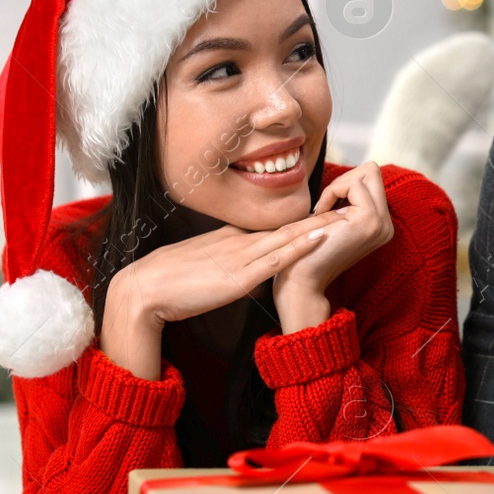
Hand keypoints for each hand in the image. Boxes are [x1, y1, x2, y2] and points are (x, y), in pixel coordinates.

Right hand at [100, 213, 336, 378]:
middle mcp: (239, 243)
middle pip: (286, 227)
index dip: (302, 220)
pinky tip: (319, 238)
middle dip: (320, 216)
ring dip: (318, 227)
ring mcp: (240, 259)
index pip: (273, 227)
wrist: (144, 290)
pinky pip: (275, 260)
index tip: (328, 211)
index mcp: (230, 238)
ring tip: (346, 215)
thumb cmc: (169, 281)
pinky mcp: (238, 278)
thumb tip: (254, 276)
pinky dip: (299, 248)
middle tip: (349, 203)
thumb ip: (229, 264)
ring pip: (286, 238)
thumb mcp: (206, 264)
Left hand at [271, 161, 394, 330]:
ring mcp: (381, 224)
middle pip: (373, 171)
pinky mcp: (369, 221)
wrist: (301, 281)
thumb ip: (347, 202)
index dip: (344, 185)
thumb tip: (352, 175)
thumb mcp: (333, 221)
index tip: (326, 208)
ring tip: (322, 213)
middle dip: (344, 180)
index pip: (371, 179)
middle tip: (325, 206)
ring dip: (338, 187)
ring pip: (368, 172)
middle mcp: (387, 225)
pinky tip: (320, 216)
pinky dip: (333, 192)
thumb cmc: (307, 251)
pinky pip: (354, 185)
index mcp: (380, 225)